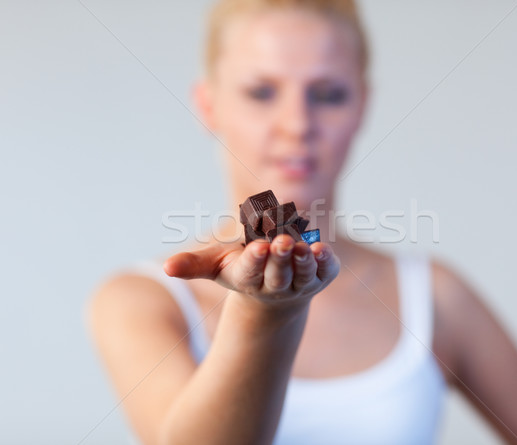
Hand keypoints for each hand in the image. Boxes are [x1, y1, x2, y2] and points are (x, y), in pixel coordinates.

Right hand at [163, 235, 338, 306]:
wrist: (276, 291)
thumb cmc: (243, 268)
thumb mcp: (217, 264)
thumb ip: (194, 264)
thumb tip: (166, 267)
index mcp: (248, 279)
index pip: (250, 272)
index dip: (254, 261)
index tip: (258, 247)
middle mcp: (276, 285)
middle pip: (278, 275)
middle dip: (281, 259)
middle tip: (284, 242)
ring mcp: (300, 284)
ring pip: (303, 276)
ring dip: (304, 262)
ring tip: (305, 247)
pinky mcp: (320, 277)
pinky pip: (325, 272)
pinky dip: (326, 263)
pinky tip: (324, 250)